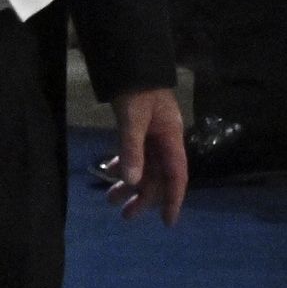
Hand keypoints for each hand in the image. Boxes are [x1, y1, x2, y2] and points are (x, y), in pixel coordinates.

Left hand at [103, 85, 188, 223]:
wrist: (132, 65)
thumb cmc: (137, 90)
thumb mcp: (133, 120)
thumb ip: (132, 149)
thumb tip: (132, 181)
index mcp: (171, 140)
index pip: (176, 177)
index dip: (172, 200)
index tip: (168, 222)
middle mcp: (164, 142)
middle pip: (157, 177)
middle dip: (143, 198)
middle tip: (125, 216)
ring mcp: (152, 137)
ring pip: (144, 168)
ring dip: (129, 184)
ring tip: (111, 200)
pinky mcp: (139, 131)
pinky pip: (134, 155)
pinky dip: (124, 165)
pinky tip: (110, 173)